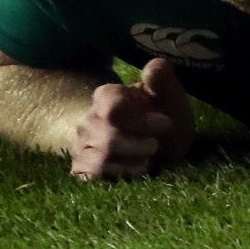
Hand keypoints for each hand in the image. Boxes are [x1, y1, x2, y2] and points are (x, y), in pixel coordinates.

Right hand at [69, 57, 194, 180]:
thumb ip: (162, 78)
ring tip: (148, 158)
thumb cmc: (159, 115)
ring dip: (133, 163)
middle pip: (109, 140)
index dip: (143, 121)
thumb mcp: (167, 95)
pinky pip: (95, 179)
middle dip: (141, 146)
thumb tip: (151, 69)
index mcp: (106, 95)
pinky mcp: (82, 170)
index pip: (114, 110)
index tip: (166, 123)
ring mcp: (81, 146)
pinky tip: (135, 170)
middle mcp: (87, 121)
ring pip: (101, 162)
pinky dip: (120, 177)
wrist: (147, 141)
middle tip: (156, 145)